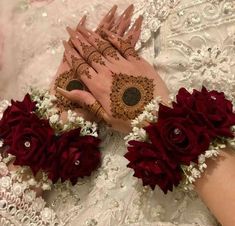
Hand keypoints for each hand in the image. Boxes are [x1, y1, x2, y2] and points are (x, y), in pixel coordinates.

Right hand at [51, 5, 139, 121]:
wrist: (156, 115)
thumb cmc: (130, 121)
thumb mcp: (105, 116)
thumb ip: (86, 101)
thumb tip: (63, 91)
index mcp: (98, 86)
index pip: (80, 67)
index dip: (71, 55)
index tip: (65, 45)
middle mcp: (108, 71)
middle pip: (89, 53)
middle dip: (78, 41)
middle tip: (71, 31)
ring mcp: (123, 64)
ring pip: (103, 47)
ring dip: (92, 37)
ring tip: (83, 29)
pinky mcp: (137, 61)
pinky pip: (123, 46)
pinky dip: (114, 37)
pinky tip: (106, 32)